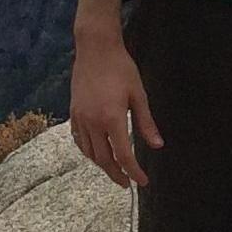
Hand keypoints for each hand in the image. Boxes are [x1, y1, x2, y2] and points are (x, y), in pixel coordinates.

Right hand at [68, 33, 161, 188]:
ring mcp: (80, 118)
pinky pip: (79, 140)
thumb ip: (146, 123)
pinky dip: (88, 152)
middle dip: (117, 174)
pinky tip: (97, 153)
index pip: (124, 156)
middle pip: (104, 159)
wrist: (95, 48)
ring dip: (102, 165)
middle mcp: (93, 122)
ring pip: (89, 153)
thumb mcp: (139, 95)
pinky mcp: (74, 112)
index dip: (134, 172)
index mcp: (112, 119)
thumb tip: (157, 145)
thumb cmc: (121, 68)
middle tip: (127, 183)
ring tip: (114, 169)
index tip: (142, 181)